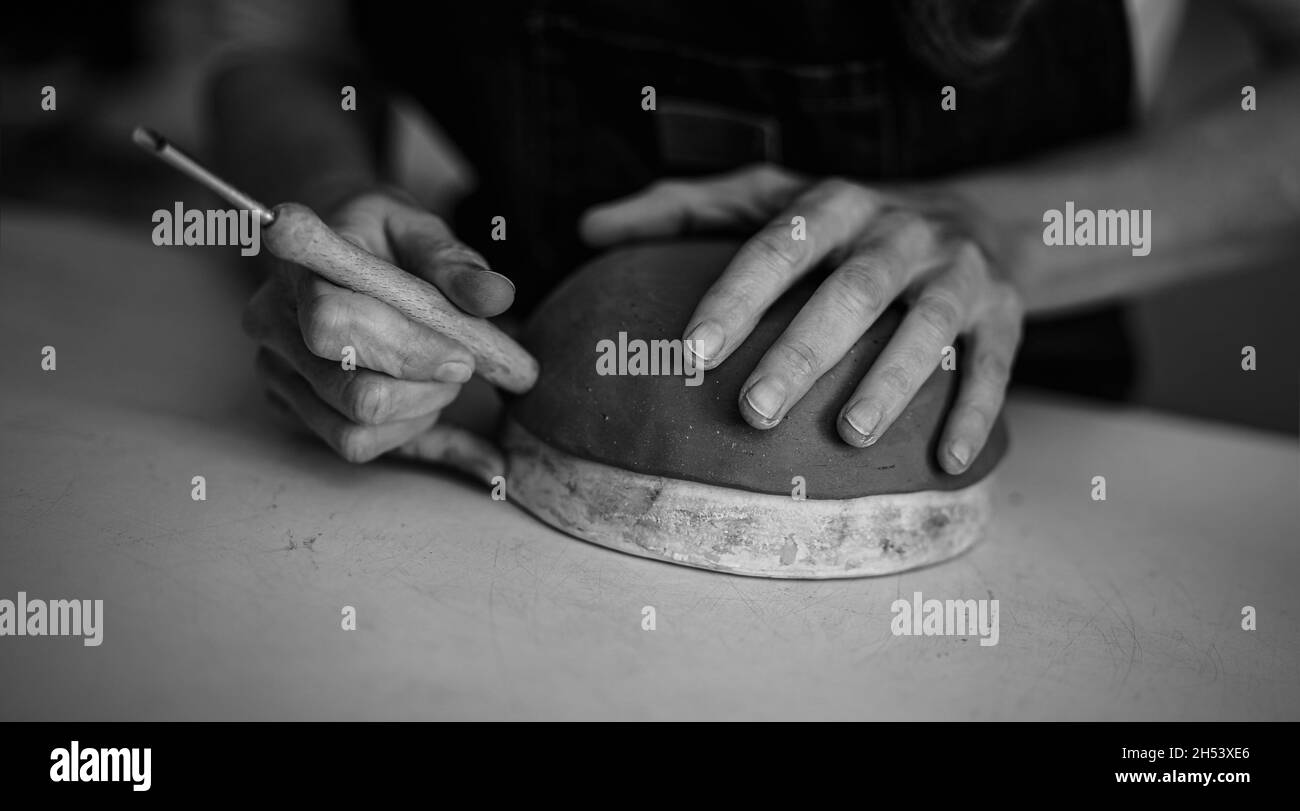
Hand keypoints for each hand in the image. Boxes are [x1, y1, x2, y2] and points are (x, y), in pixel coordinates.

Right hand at [243, 189, 515, 478]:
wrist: (331, 251)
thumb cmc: (379, 236)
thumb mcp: (418, 229)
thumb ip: (455, 262)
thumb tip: (497, 297)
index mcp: (298, 271)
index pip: (333, 324)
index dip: (404, 349)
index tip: (464, 357)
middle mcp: (274, 328)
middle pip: (353, 393)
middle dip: (426, 389)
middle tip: (464, 366)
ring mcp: (278, 375)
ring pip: (356, 430)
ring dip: (420, 412)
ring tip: (440, 376)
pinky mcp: (293, 409)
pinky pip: (358, 445)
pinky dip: (416, 437)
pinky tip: (466, 437)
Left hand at [580, 165, 1023, 473]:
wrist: (980, 217)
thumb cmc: (848, 223)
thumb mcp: (772, 196)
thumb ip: (685, 209)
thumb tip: (589, 228)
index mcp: (834, 205)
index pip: (779, 245)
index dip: (738, 293)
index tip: (694, 349)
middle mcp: (899, 232)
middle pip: (851, 291)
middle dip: (804, 351)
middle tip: (755, 411)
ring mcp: (957, 272)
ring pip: (926, 327)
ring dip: (891, 381)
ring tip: (850, 437)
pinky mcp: (1004, 312)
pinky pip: (994, 364)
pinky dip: (974, 411)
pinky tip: (944, 463)